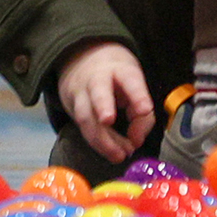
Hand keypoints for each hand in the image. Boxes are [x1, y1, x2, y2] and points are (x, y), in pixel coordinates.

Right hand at [55, 41, 152, 162]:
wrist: (81, 61)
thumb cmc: (116, 74)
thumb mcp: (134, 84)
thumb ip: (142, 114)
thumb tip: (136, 141)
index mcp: (119, 69)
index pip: (130, 79)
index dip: (137, 95)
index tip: (144, 109)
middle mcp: (96, 79)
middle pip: (98, 92)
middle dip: (102, 105)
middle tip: (108, 121)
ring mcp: (80, 94)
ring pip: (86, 118)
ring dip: (103, 141)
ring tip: (120, 155)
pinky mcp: (71, 110)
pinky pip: (84, 130)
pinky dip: (99, 145)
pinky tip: (113, 153)